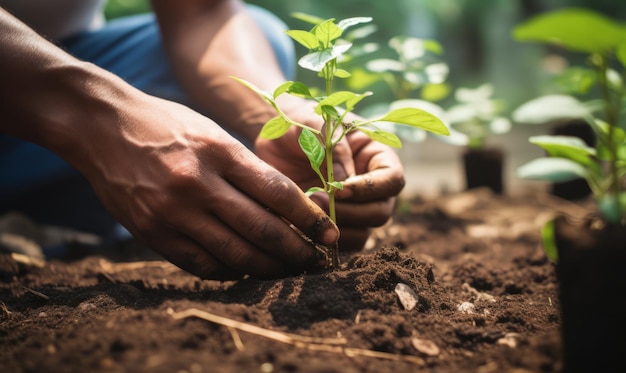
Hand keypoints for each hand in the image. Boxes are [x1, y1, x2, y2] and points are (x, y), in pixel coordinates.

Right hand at [77, 96, 338, 279]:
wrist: (101, 127)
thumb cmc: (166, 125)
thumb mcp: (212, 133)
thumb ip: (246, 168)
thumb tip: (286, 206)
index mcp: (219, 152)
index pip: (278, 192)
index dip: (310, 218)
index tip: (330, 232)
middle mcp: (197, 183)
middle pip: (262, 229)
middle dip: (298, 250)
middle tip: (318, 260)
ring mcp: (172, 212)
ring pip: (235, 254)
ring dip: (269, 267)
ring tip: (289, 270)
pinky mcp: (152, 233)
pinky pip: (202, 265)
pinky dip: (231, 272)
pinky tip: (247, 270)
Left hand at [254, 103, 404, 250]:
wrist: (276, 142)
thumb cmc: (301, 124)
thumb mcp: (315, 125)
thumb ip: (334, 148)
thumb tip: (346, 181)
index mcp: (377, 158)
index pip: (392, 180)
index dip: (370, 188)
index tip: (339, 189)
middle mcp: (373, 188)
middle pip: (381, 212)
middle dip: (351, 212)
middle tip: (317, 201)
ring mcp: (355, 210)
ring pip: (363, 234)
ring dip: (337, 229)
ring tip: (307, 213)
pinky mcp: (334, 225)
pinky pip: (339, 244)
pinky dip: (322, 242)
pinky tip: (299, 227)